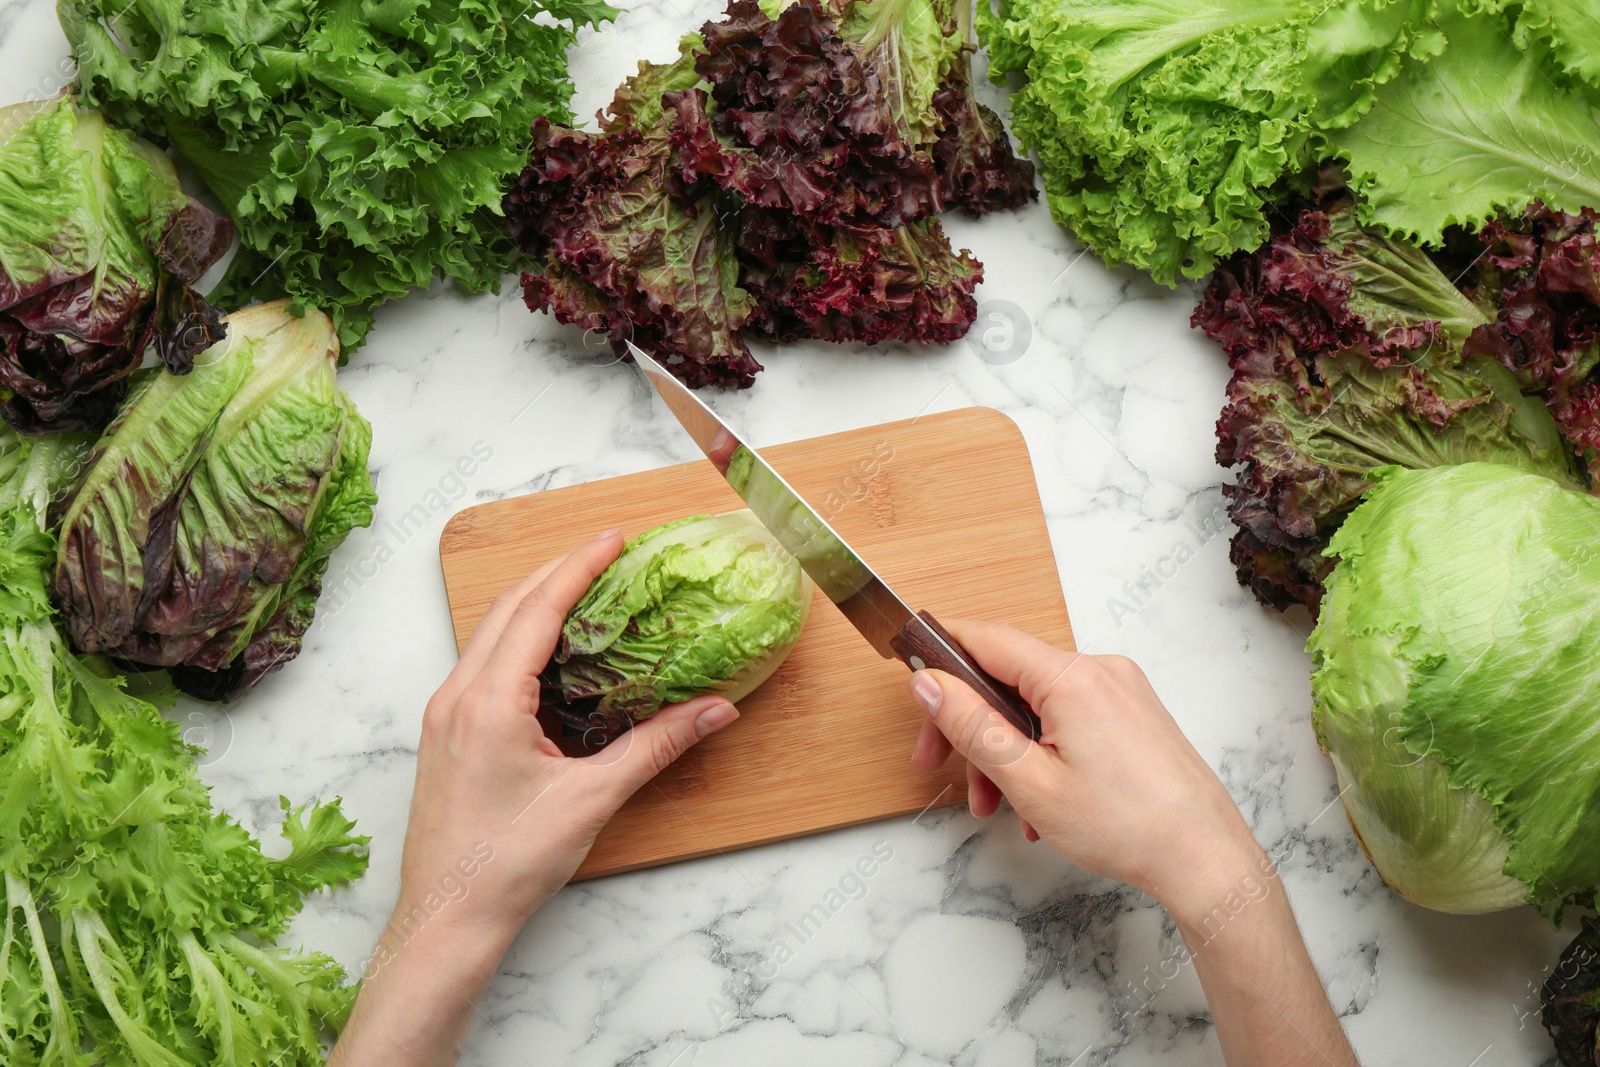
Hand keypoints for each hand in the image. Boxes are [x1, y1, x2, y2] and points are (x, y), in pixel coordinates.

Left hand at [398, 528, 738, 933]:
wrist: (447, 919)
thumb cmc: (508, 865)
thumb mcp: (592, 800)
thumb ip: (657, 745)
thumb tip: (715, 710)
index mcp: (488, 702)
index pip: (538, 610)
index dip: (579, 566)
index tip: (613, 538)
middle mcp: (457, 696)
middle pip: (508, 607)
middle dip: (558, 571)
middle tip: (606, 552)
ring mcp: (444, 714)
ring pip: (490, 632)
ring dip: (537, 602)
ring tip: (585, 587)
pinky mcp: (446, 733)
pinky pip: (483, 663)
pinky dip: (520, 638)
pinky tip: (553, 650)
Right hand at [908, 619, 1262, 915]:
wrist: (1205, 859)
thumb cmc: (1129, 827)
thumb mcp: (1029, 782)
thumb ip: (972, 726)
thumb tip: (928, 684)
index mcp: (1072, 677)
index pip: (985, 639)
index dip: (940, 655)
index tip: (911, 678)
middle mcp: (1099, 671)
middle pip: (1007, 677)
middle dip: (967, 723)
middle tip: (937, 765)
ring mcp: (1120, 691)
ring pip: (1035, 704)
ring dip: (1003, 748)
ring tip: (996, 805)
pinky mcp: (1131, 714)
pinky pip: (1066, 718)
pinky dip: (1039, 751)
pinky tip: (1035, 803)